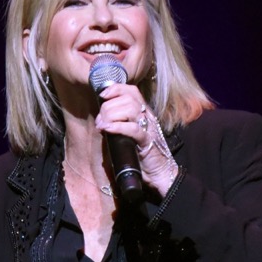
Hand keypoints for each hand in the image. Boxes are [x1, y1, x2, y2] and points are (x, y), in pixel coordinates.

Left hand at [94, 82, 177, 196]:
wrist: (160, 172)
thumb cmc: (143, 154)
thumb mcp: (131, 134)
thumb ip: (121, 123)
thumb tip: (102, 118)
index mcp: (144, 113)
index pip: (131, 91)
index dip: (116, 89)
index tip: (103, 95)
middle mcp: (148, 117)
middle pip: (127, 99)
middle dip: (108, 107)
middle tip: (100, 120)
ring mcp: (149, 128)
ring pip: (130, 109)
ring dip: (111, 115)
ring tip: (103, 126)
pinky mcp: (147, 142)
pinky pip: (133, 129)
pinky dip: (117, 127)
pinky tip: (107, 129)